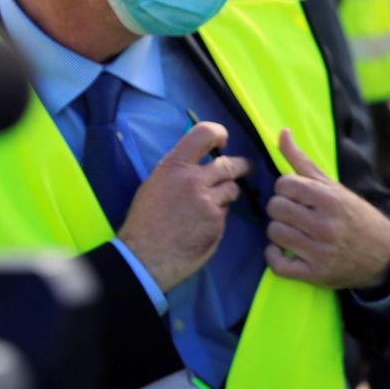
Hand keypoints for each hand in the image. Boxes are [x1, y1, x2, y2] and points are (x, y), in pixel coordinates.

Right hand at [118, 122, 250, 292]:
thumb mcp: (155, 185)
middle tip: (245, 168)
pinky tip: (204, 225)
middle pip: (230, 164)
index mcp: (173, 166)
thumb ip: (178, 173)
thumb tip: (198, 166)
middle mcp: (194, 179)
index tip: (223, 140)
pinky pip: (226, 212)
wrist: (144, 255)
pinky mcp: (217, 221)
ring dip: (227, 194)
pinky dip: (219, 216)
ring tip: (212, 205)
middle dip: (241, 166)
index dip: (218, 133)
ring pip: (232, 189)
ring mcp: (208, 200)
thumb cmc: (144, 222)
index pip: (203, 134)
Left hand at [266, 129, 389, 289]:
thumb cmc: (355, 216)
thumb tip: (282, 132)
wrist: (384, 256)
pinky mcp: (315, 274)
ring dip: (279, 231)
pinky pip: (277, 263)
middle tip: (295, 214)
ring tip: (294, 231)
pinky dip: (274, 256)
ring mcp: (320, 251)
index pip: (284, 184)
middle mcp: (325, 225)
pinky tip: (285, 250)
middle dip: (281, 209)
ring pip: (274, 233)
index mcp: (331, 199)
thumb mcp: (335, 187)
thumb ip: (303, 161)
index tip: (298, 196)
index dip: (286, 189)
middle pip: (275, 208)